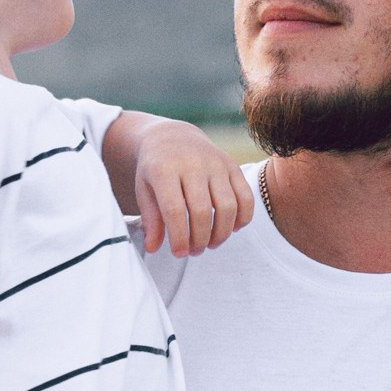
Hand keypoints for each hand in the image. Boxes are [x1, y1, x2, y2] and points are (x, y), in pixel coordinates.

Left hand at [132, 120, 254, 258]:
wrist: (173, 137)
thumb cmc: (156, 168)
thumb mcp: (144, 189)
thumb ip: (150, 219)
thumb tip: (154, 247)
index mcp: (164, 169)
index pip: (175, 210)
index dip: (179, 237)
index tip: (179, 253)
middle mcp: (192, 164)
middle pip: (202, 211)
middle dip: (200, 239)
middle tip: (194, 251)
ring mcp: (216, 164)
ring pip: (227, 207)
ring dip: (222, 233)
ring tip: (211, 243)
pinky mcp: (233, 166)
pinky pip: (246, 197)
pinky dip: (242, 218)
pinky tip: (231, 228)